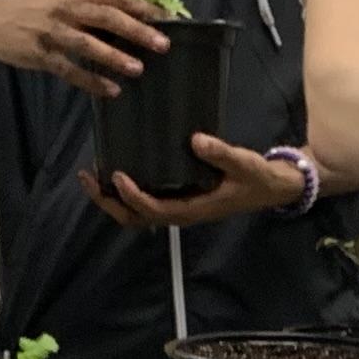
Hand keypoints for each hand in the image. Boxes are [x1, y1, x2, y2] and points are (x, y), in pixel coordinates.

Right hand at [0, 0, 167, 93]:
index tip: (166, 18)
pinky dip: (90, 81)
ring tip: (137, 69)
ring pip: (86, 45)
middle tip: (162, 44)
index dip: (140, 6)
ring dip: (112, 58)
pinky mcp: (40, 55)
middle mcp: (65, 8)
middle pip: (104, 18)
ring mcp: (52, 32)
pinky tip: (111, 91)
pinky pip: (68, 70)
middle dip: (134, 31)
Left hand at [81, 136, 303, 231]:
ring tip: (92, 177)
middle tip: (87, 178)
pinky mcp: (179, 200)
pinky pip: (145, 204)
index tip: (116, 175)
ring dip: (112, 200)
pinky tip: (115, 174)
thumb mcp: (243, 163)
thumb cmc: (256, 178)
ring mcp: (178, 209)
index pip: (153, 210)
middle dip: (108, 202)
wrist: (271, 188)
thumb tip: (195, 140)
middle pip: (135, 218)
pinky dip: (124, 195)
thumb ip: (221, 153)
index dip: (132, 196)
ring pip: (136, 214)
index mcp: (192, 209)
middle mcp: (180, 214)